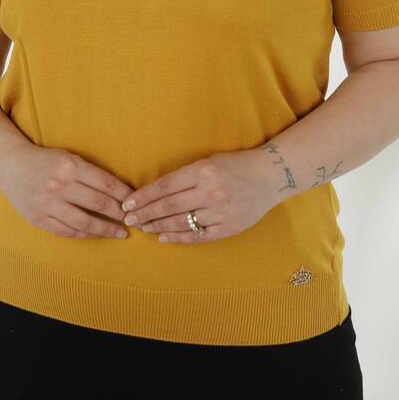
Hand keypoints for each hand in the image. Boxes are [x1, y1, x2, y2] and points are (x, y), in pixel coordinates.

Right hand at [0, 143, 136, 239]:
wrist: (11, 166)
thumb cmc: (47, 161)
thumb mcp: (70, 158)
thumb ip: (90, 173)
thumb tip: (119, 191)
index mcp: (71, 167)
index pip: (106, 183)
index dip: (124, 194)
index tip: (135, 202)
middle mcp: (60, 186)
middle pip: (99, 204)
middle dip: (119, 214)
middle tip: (133, 220)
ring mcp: (48, 204)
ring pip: (84, 223)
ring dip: (106, 229)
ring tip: (119, 233)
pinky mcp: (39, 218)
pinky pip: (67, 231)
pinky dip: (85, 234)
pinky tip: (97, 234)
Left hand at [120, 148, 277, 243]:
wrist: (270, 176)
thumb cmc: (235, 165)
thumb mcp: (208, 161)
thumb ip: (185, 176)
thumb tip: (155, 192)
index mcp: (203, 171)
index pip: (165, 186)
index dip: (143, 197)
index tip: (128, 204)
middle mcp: (211, 191)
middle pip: (169, 206)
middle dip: (145, 213)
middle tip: (129, 219)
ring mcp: (221, 211)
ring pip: (181, 222)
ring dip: (158, 226)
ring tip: (143, 227)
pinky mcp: (229, 227)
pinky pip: (198, 236)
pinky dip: (178, 237)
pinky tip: (163, 237)